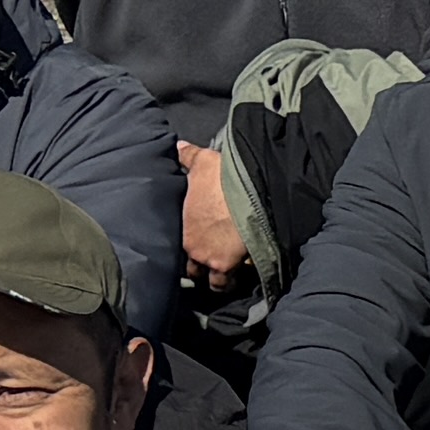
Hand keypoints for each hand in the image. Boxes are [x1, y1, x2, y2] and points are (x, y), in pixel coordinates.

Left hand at [175, 138, 247, 285]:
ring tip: (225, 278)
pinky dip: (232, 282)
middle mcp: (191, 247)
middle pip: (191, 269)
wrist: (251, 192)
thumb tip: (178, 146)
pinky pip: (227, 282)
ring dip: (217, 280)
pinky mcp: (228, 265)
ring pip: (210, 281)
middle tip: (208, 265)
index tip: (194, 246)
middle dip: (199, 268)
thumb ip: (188, 156)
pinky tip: (238, 279)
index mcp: (182, 226)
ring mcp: (209, 258)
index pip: (177, 245)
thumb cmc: (224, 178)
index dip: (186, 247)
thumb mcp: (203, 162)